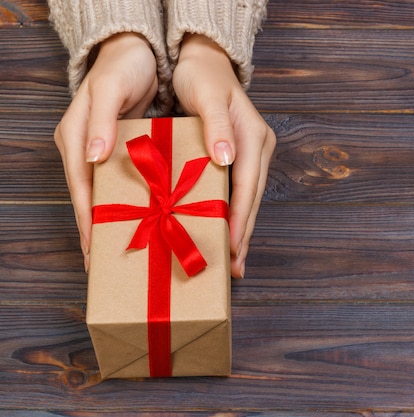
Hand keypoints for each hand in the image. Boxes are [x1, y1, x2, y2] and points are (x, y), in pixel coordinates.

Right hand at [54, 32, 158, 271]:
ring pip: (105, 194)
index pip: (81, 190)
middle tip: (112, 264)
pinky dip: (130, 202)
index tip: (95, 253)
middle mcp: (85, 150)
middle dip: (99, 231)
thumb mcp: (109, 91)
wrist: (134, 51)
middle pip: (90, 199)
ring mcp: (101, 152)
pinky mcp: (120, 151)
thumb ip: (100, 123)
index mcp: (75, 140)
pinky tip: (145, 218)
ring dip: (116, 220)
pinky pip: (122, 183)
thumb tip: (93, 157)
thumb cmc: (121, 67)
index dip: (88, 222)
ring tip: (129, 249)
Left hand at [172, 34, 274, 277]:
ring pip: (247, 198)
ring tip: (231, 260)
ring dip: (239, 228)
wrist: (202, 60)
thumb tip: (226, 159)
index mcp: (253, 135)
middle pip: (252, 198)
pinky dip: (231, 213)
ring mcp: (251, 152)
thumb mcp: (206, 94)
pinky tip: (223, 231)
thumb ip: (216, 126)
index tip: (232, 246)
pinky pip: (237, 191)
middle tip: (233, 268)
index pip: (248, 184)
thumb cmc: (200, 76)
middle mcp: (258, 146)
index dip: (240, 217)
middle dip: (243, 233)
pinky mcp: (240, 155)